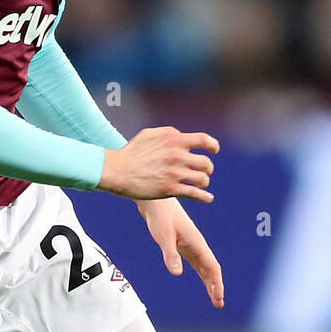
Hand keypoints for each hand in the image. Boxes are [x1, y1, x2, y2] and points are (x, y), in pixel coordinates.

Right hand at [99, 128, 217, 202]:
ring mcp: (174, 173)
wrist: (116, 171)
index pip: (204, 140)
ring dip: (204, 182)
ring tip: (200, 184)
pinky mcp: (170, 190)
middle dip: (207, 168)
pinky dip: (204, 197)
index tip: (214, 150)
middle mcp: (177, 155)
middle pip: (206, 163)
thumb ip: (169, 133)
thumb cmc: (131, 152)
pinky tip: (208, 198)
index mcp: (174, 139)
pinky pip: (195, 194)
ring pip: (203, 179)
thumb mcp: (149, 134)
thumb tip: (183, 137)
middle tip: (203, 172)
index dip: (213, 146)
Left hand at [137, 197, 224, 308]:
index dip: (217, 284)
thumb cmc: (160, 216)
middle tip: (218, 304)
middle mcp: (197, 245)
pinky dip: (202, 274)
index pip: (212, 267)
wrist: (155, 202)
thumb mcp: (163, 236)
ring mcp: (191, 245)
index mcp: (196, 243)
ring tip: (214, 298)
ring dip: (210, 282)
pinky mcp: (184, 245)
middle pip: (211, 269)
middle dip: (216, 287)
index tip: (218, 299)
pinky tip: (204, 282)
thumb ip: (170, 254)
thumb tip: (177, 273)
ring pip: (205, 267)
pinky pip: (197, 263)